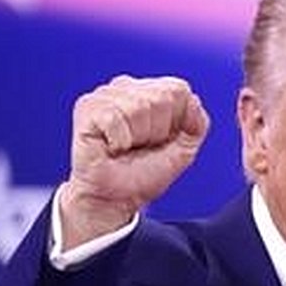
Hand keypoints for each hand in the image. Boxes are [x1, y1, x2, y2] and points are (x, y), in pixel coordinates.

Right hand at [60, 75, 209, 248]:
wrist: (116, 199)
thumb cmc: (144, 173)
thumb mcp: (184, 149)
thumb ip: (197, 122)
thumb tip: (193, 99)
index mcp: (151, 91)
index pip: (178, 89)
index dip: (176, 123)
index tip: (160, 141)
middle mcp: (127, 86)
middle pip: (161, 98)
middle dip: (156, 132)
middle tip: (140, 147)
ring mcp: (105, 95)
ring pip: (138, 107)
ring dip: (136, 138)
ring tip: (124, 147)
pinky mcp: (87, 108)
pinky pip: (115, 119)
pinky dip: (118, 142)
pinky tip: (110, 147)